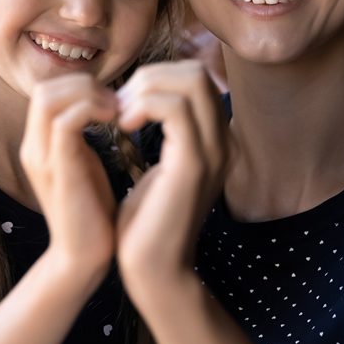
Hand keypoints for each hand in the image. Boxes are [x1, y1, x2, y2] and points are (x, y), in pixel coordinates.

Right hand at [20, 74, 119, 279]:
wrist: (84, 259)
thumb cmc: (93, 212)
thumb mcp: (84, 163)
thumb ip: (82, 134)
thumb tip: (103, 104)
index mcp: (38, 144)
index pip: (48, 91)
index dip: (81, 85)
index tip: (114, 101)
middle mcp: (33, 148)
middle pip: (45, 89)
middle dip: (85, 85)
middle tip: (118, 102)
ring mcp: (42, 159)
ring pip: (50, 99)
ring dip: (89, 95)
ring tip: (117, 111)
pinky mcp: (58, 171)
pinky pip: (64, 123)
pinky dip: (92, 112)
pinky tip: (116, 122)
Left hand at [114, 60, 229, 297]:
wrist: (154, 271)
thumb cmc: (147, 223)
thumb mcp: (159, 168)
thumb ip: (165, 134)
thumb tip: (148, 98)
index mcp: (215, 141)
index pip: (197, 78)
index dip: (156, 78)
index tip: (124, 105)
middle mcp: (222, 142)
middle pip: (197, 72)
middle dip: (151, 77)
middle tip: (120, 107)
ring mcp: (213, 152)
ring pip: (190, 81)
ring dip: (145, 90)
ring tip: (120, 117)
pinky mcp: (194, 165)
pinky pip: (175, 109)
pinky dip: (143, 106)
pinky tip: (122, 127)